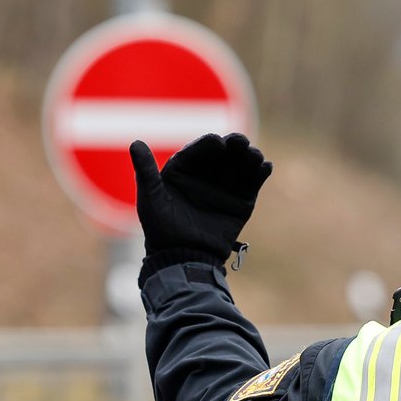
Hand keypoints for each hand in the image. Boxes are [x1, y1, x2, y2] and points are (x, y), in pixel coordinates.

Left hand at [129, 133, 271, 264]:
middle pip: (222, 154)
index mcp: (182, 171)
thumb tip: (135, 143)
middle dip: (233, 145)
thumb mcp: (151, 198)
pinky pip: (253, 183)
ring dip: (249, 157)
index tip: (217, 142)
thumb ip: (145, 171)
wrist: (183, 258)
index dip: (208, 144)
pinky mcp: (241, 202)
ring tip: (254, 156)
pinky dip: (261, 173)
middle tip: (240, 142)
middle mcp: (205, 176)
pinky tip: (265, 167)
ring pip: (240, 165)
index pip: (198, 151)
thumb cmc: (162, 230)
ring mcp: (224, 188)